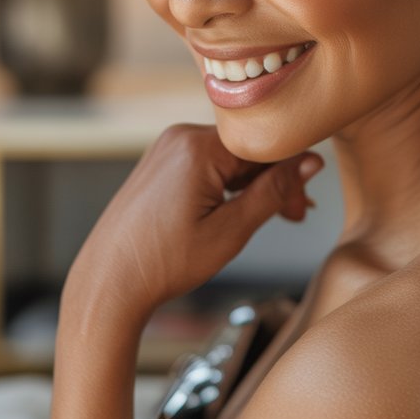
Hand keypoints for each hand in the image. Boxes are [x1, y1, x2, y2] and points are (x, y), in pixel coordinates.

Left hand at [65, 124, 324, 321]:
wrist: (108, 282)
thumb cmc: (164, 262)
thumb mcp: (231, 231)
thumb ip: (274, 192)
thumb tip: (311, 162)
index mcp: (198, 147)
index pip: (265, 145)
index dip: (291, 174)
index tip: (303, 206)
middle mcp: (181, 136)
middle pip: (247, 149)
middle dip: (274, 181)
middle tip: (293, 217)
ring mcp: (168, 147)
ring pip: (230, 157)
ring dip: (252, 185)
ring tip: (269, 218)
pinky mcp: (162, 161)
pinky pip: (208, 163)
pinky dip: (228, 185)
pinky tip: (239, 210)